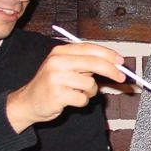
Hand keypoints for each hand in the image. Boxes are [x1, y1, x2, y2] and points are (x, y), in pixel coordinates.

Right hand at [6, 42, 125, 132]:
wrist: (28, 102)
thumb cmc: (52, 85)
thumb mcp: (65, 67)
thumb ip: (86, 63)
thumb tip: (115, 64)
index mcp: (60, 52)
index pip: (90, 48)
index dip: (108, 54)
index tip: (121, 61)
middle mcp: (57, 62)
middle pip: (94, 63)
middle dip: (112, 70)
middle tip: (122, 78)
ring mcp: (55, 78)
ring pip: (90, 83)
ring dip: (90, 91)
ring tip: (78, 92)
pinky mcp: (57, 94)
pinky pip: (83, 98)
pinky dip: (82, 101)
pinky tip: (71, 99)